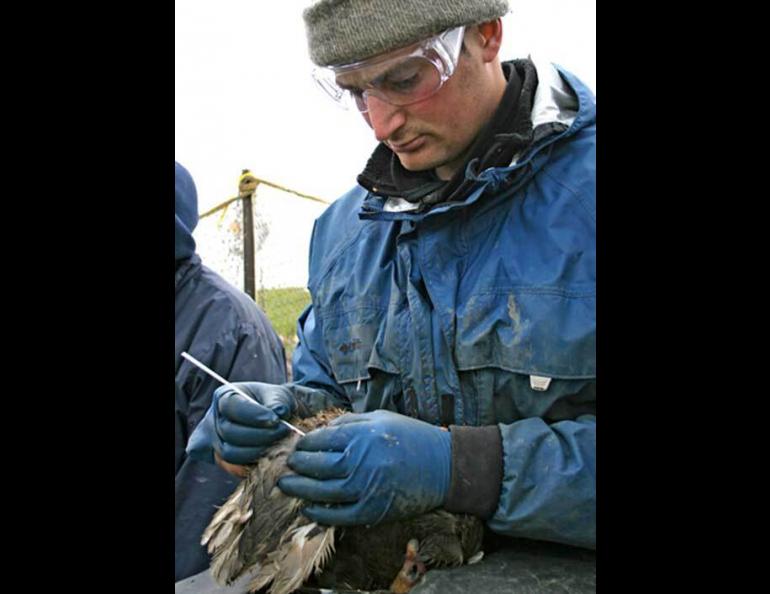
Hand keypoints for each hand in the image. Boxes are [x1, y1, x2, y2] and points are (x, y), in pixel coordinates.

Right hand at [186, 382, 294, 465]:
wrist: (273, 419)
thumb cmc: (273, 403)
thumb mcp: (278, 394)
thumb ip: (278, 400)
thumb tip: (279, 411)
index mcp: (224, 397)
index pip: (231, 406)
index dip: (253, 414)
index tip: (275, 419)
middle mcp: (214, 420)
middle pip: (229, 432)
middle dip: (260, 435)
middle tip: (283, 432)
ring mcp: (215, 442)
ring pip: (230, 453)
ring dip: (257, 451)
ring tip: (280, 445)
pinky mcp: (222, 461)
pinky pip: (233, 469)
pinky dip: (251, 466)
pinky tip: (270, 458)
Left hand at [278, 410, 450, 525]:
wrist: (443, 466)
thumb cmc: (411, 437)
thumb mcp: (381, 418)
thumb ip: (349, 422)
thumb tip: (321, 430)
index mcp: (364, 435)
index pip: (322, 440)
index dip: (304, 444)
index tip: (297, 445)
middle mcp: (363, 462)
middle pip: (318, 466)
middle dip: (298, 465)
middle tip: (287, 465)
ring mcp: (368, 488)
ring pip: (324, 492)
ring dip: (301, 490)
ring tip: (287, 485)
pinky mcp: (374, 510)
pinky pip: (340, 516)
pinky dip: (321, 514)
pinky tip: (308, 508)